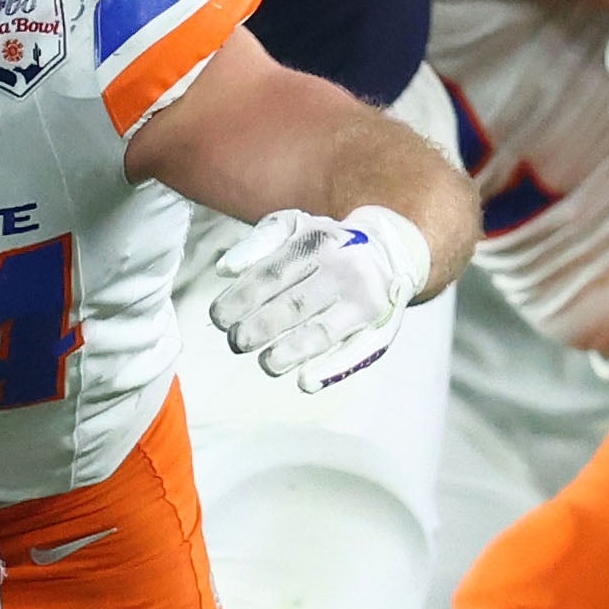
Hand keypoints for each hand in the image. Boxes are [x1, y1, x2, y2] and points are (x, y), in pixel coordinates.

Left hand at [206, 204, 431, 390]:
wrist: (390, 250)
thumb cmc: (326, 244)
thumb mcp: (293, 226)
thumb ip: (258, 242)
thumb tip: (225, 270)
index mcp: (318, 242)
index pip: (272, 274)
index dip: (241, 298)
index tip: (218, 318)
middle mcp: (345, 269)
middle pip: (294, 305)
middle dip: (259, 328)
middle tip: (237, 342)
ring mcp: (365, 300)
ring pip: (322, 332)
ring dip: (289, 352)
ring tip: (265, 363)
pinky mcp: (381, 326)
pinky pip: (356, 353)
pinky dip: (331, 370)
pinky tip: (305, 382)